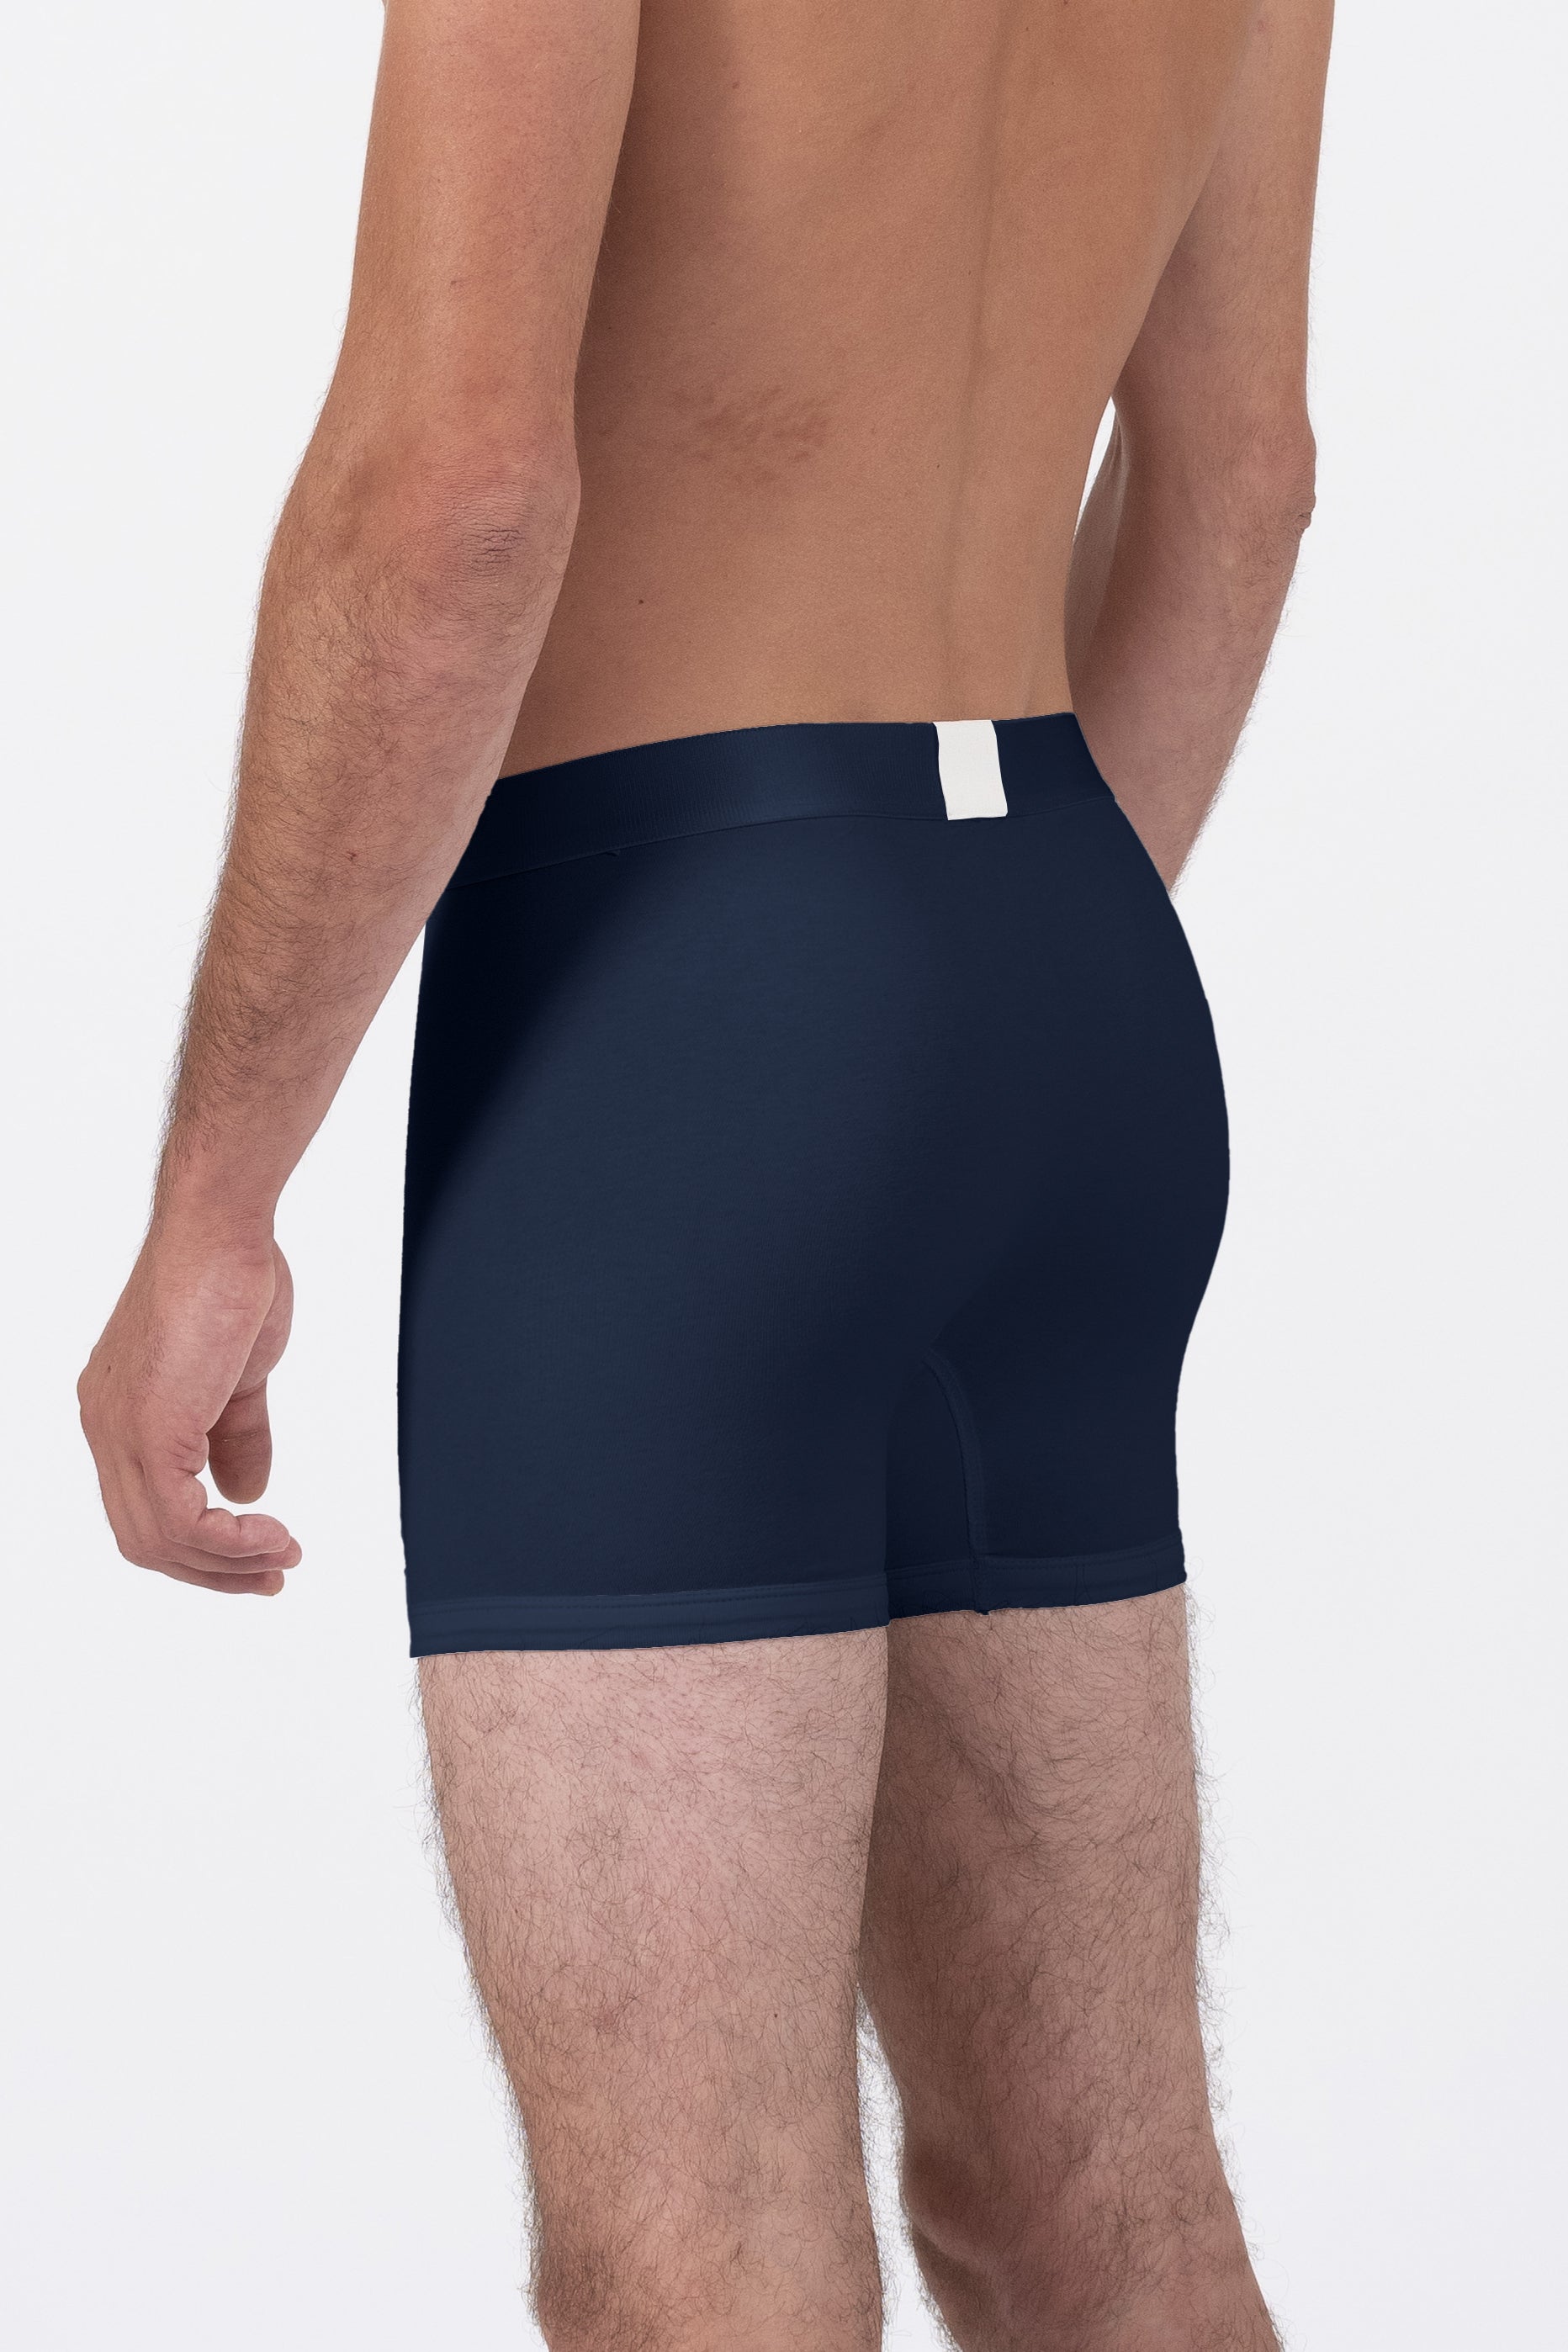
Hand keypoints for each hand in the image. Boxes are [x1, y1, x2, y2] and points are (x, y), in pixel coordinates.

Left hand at [79, 1226, 301, 1594]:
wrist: (221, 1230)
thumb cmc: (229, 1279)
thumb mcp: (239, 1378)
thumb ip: (238, 1436)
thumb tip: (248, 1493)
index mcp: (120, 1415)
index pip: (144, 1509)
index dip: (201, 1545)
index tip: (260, 1551)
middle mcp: (106, 1429)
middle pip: (145, 1538)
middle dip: (215, 1569)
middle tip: (274, 1574)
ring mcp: (120, 1432)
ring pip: (159, 1539)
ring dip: (228, 1562)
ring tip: (283, 1556)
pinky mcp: (150, 1430)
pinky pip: (181, 1519)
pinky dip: (229, 1541)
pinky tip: (271, 1533)